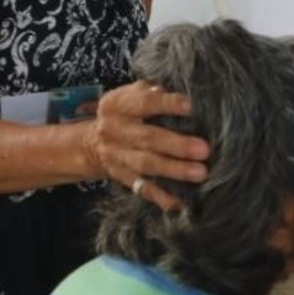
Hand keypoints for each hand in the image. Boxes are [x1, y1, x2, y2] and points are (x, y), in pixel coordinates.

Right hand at [82, 81, 209, 210]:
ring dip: (174, 169)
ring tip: (199, 173)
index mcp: (117, 105)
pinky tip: (178, 203)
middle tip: (203, 149)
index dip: (167, 104)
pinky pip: (142, 188)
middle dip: (177, 144)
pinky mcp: (122, 176)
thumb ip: (151, 91)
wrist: (89, 143)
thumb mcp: (129, 95)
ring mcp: (117, 156)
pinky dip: (160, 197)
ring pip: (146, 164)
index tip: (190, 107)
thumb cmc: (124, 113)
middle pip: (147, 138)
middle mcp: (114, 130)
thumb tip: (177, 94)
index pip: (144, 102)